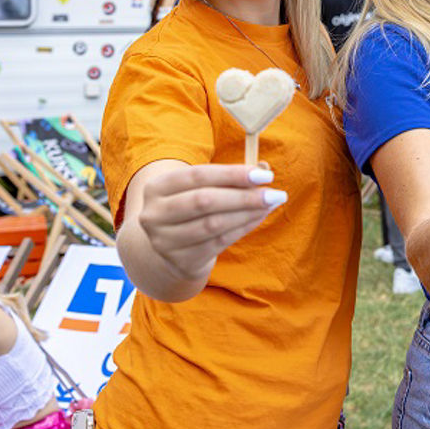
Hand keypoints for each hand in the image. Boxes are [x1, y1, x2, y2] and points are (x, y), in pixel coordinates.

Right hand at [136, 163, 285, 282]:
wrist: (172, 248)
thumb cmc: (193, 207)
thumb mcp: (203, 187)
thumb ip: (230, 176)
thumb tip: (263, 167)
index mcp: (157, 187)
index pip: (198, 175)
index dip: (233, 174)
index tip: (265, 174)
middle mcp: (154, 214)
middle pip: (204, 201)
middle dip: (244, 196)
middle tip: (275, 193)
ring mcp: (165, 241)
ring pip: (214, 224)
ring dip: (249, 213)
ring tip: (271, 204)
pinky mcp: (181, 261)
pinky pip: (220, 242)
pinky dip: (244, 227)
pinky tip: (259, 217)